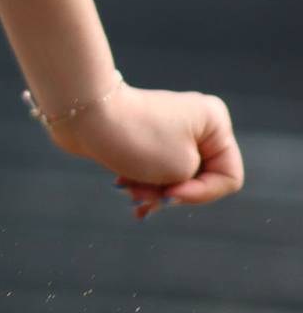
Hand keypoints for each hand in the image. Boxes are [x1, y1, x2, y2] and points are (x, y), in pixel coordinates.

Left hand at [48, 84, 243, 218]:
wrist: (84, 114)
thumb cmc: (137, 140)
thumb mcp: (180, 169)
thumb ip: (191, 183)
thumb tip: (172, 184)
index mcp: (216, 122)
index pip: (228, 177)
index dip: (202, 193)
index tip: (171, 192)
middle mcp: (197, 122)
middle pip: (198, 179)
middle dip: (170, 193)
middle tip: (141, 198)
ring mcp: (171, 129)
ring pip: (173, 178)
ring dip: (152, 191)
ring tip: (127, 191)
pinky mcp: (146, 137)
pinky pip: (153, 170)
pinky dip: (141, 182)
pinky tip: (122, 186)